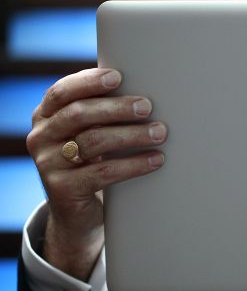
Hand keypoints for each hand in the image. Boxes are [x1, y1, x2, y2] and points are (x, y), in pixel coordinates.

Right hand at [26, 68, 167, 279]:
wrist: (77, 212)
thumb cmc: (91, 162)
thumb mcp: (88, 134)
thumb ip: (100, 113)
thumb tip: (142, 89)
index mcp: (46, 116)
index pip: (62, 92)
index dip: (88, 82)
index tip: (118, 77)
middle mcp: (41, 137)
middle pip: (79, 114)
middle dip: (117, 108)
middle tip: (147, 106)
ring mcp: (48, 164)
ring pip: (93, 141)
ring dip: (131, 135)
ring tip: (160, 133)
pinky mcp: (62, 189)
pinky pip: (103, 172)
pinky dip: (134, 164)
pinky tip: (156, 160)